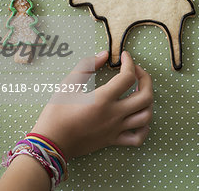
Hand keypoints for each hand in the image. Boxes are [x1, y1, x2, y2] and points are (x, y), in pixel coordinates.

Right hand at [30, 51, 153, 159]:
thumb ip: (86, 67)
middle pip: (145, 96)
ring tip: (139, 92)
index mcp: (103, 99)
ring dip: (148, 102)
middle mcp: (114, 114)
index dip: (129, 62)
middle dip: (146, 79)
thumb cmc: (56, 113)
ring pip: (146, 116)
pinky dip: (144, 128)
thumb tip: (104, 55)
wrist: (50, 143)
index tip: (124, 56)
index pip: (128, 77)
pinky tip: (138, 118)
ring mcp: (116, 129)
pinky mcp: (113, 140)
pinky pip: (138, 138)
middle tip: (137, 71)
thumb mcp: (68, 85)